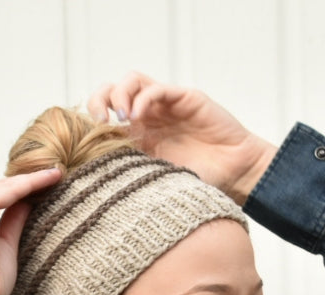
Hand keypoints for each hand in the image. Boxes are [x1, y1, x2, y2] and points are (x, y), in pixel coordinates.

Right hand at [0, 168, 60, 294]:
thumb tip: (26, 204)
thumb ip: (11, 224)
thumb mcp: (4, 250)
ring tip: (54, 175)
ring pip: (0, 188)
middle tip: (50, 177)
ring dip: (29, 180)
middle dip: (22, 185)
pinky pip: (6, 190)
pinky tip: (49, 178)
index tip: (39, 191)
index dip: (14, 195)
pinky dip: (29, 183)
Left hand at [88, 72, 276, 204]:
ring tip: (120, 116)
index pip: (106, 116)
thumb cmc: (202, 182)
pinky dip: (141, 98)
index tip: (88, 140)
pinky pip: (156, 88)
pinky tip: (138, 116)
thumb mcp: (157, 180)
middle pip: (112, 91)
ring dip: (118, 94)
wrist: (236, 174)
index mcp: (140, 137)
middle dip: (98, 100)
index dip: (92, 122)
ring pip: (131, 81)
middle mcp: (150, 118)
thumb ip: (133, 171)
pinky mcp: (184, 97)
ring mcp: (166, 106)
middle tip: (99, 121)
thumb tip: (95, 179)